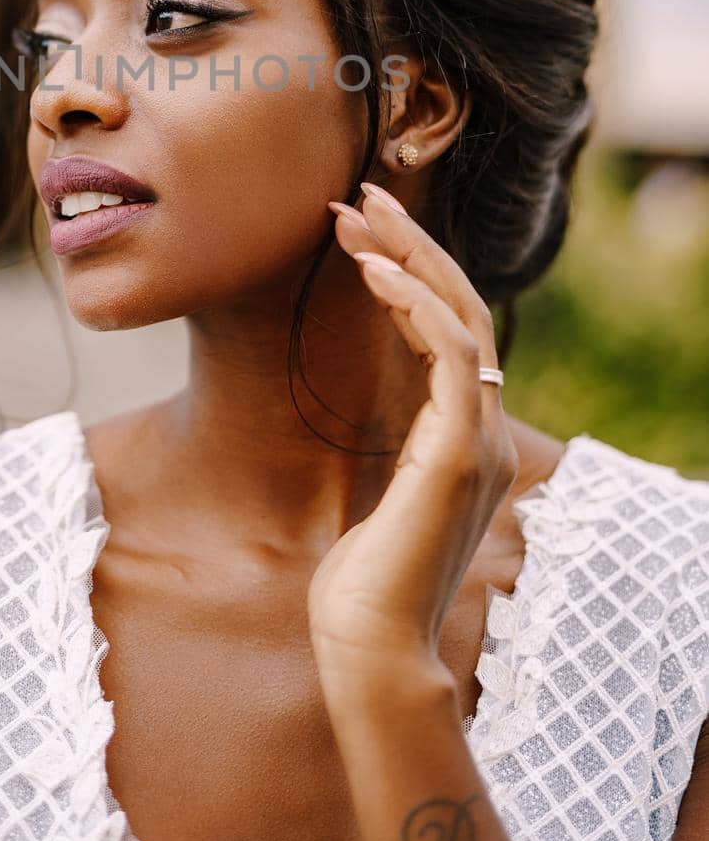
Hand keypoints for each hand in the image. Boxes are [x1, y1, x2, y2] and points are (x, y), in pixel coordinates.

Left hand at [307, 182, 519, 703]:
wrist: (371, 647)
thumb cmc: (361, 581)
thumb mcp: (374, 490)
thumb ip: (391, 444)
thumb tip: (368, 405)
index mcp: (464, 435)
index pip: (449, 329)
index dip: (411, 270)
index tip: (360, 231)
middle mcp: (481, 429)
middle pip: (462, 307)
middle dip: (413, 243)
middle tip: (364, 193)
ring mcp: (477, 438)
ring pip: (462, 315)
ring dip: (412, 254)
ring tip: (360, 210)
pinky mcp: (460, 449)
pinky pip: (450, 352)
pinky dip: (416, 301)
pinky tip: (373, 266)